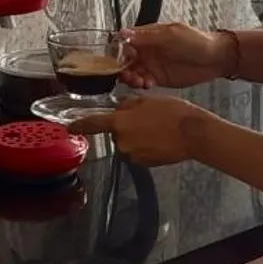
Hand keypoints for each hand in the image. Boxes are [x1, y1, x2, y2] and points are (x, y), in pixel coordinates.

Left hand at [75, 94, 210, 167]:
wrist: (193, 134)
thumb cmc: (173, 113)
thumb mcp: (148, 100)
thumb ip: (129, 104)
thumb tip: (122, 109)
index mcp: (120, 122)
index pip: (93, 124)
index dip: (79, 125)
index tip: (69, 127)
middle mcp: (122, 141)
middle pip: (116, 132)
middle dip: (127, 126)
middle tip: (146, 118)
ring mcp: (133, 154)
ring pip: (129, 142)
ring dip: (137, 136)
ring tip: (157, 128)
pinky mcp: (144, 163)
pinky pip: (139, 152)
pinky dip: (146, 146)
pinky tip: (161, 138)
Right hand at [119, 23, 232, 90]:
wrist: (215, 59)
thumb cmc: (197, 41)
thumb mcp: (171, 35)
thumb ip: (147, 36)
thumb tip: (123, 32)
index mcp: (148, 36)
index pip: (124, 42)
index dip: (117, 51)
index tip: (117, 58)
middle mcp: (147, 50)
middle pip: (124, 60)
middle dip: (121, 67)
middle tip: (126, 73)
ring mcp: (152, 65)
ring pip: (132, 73)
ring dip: (130, 78)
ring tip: (138, 81)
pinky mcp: (158, 79)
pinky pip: (143, 83)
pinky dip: (141, 85)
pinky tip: (147, 84)